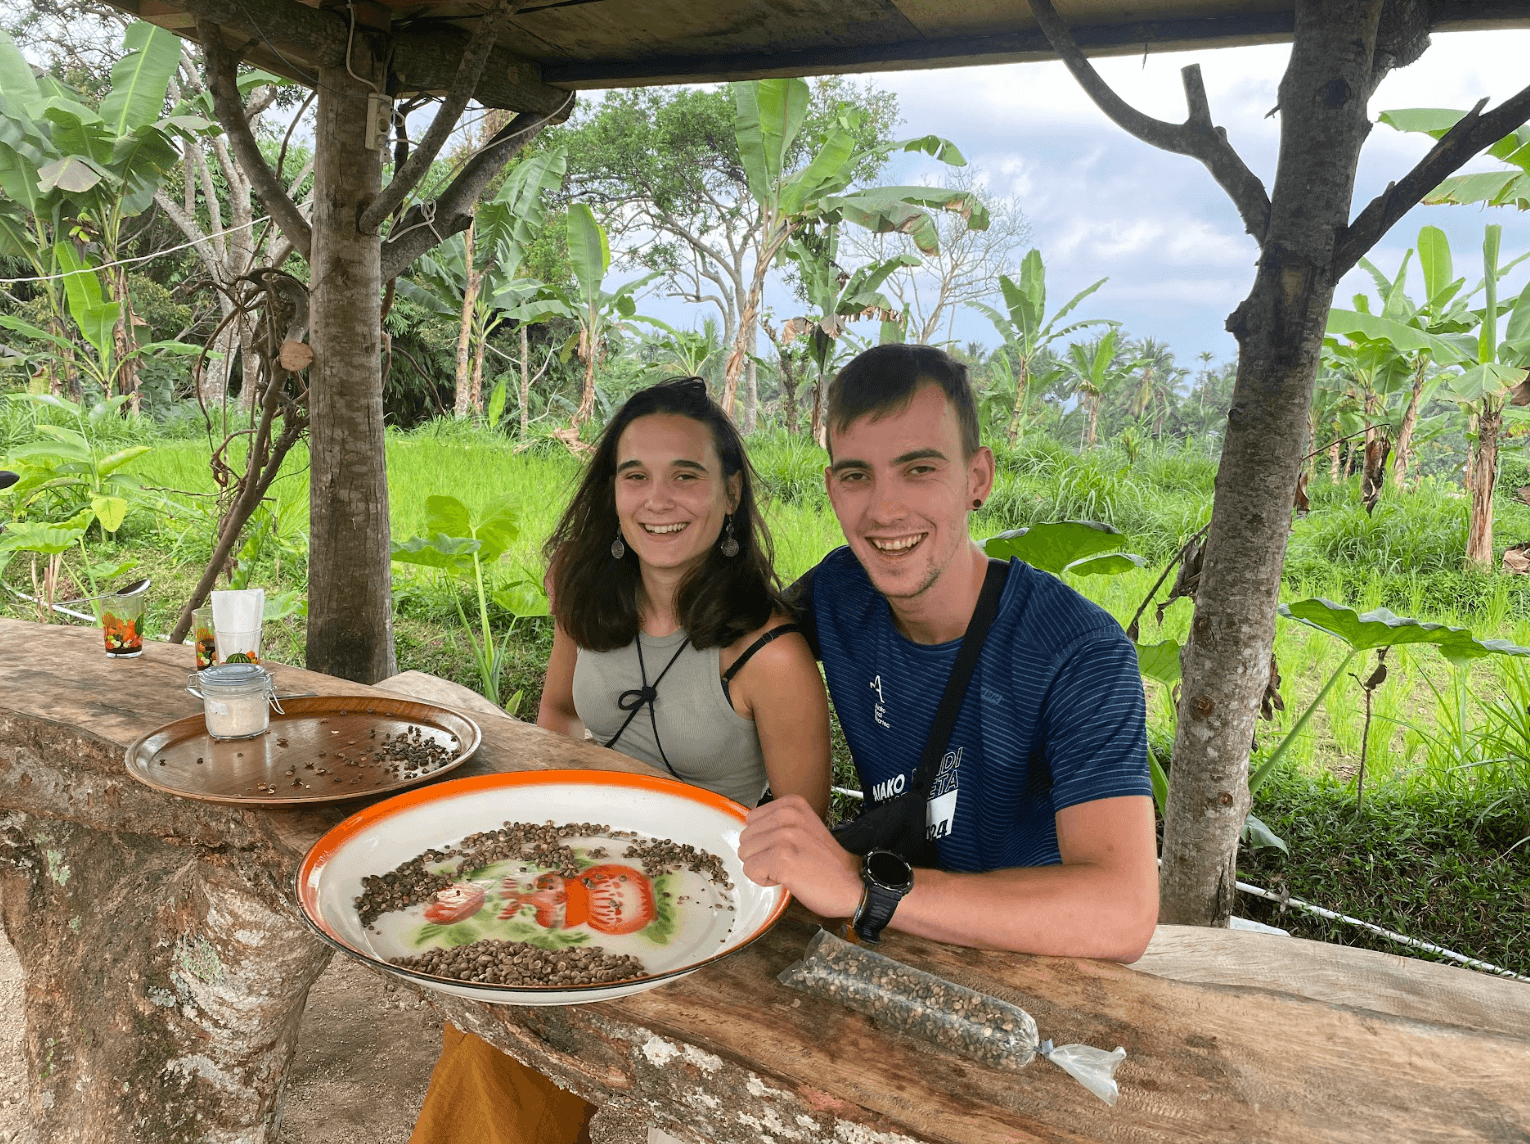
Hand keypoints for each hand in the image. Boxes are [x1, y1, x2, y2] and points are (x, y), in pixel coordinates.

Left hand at [738, 795, 861, 919]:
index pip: (751, 819)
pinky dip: (765, 880)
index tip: (788, 848)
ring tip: (790, 868)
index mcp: (793, 804)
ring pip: (745, 854)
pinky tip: (788, 878)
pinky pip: (750, 870)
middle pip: (745, 837)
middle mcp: (788, 815)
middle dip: (762, 854)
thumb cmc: (827, 863)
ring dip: (764, 867)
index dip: (765, 839)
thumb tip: (749, 826)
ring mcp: (785, 836)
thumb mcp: (803, 828)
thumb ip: (777, 822)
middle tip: (790, 860)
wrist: (851, 885)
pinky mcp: (781, 859)